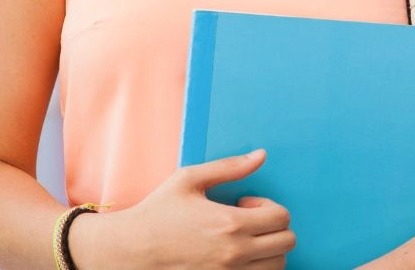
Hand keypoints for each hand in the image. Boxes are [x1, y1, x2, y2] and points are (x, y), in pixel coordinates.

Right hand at [69, 149, 297, 268]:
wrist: (129, 250)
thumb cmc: (157, 213)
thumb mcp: (189, 180)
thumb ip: (229, 167)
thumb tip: (261, 155)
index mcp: (230, 224)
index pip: (282, 217)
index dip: (269, 206)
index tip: (245, 204)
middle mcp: (234, 254)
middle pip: (286, 243)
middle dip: (274, 228)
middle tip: (248, 221)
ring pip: (276, 266)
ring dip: (268, 250)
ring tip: (243, 240)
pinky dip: (256, 267)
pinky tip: (235, 256)